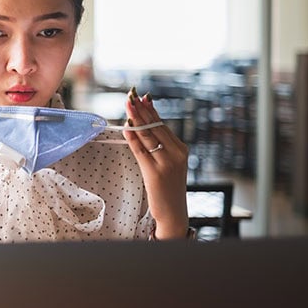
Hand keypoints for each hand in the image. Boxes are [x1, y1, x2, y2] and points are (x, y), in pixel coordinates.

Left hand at [123, 88, 188, 239]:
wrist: (173, 212)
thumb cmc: (167, 186)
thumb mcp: (168, 162)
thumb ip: (158, 145)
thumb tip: (141, 124)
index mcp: (181, 149)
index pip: (162, 125)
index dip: (150, 110)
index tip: (141, 96)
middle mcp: (177, 153)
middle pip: (155, 126)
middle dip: (142, 110)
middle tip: (131, 95)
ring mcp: (167, 163)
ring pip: (148, 136)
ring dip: (136, 118)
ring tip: (128, 105)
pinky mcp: (155, 173)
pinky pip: (141, 151)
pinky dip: (133, 138)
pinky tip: (126, 128)